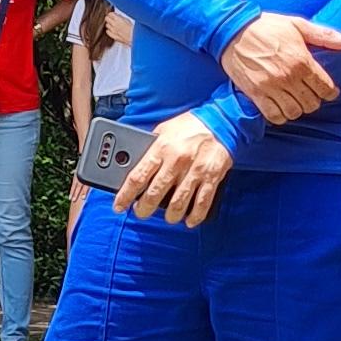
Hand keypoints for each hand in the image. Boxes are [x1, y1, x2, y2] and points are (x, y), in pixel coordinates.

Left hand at [114, 109, 233, 226]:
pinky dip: (195, 216)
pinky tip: (189, 220)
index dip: (125, 195)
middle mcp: (177, 161)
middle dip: (144, 209)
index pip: (137, 177)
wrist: (221, 120)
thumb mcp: (163, 130)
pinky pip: (202, 204)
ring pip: (178, 204)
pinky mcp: (212, 177)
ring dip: (170, 216)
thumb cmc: (189, 126)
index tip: (119, 206)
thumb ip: (150, 147)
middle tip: (141, 212)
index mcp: (161, 148)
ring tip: (166, 216)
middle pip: (154, 195)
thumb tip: (133, 164)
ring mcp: (195, 171)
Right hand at [225, 12, 340, 125]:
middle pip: (311, 103)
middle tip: (309, 93)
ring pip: (294, 112)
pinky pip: (274, 116)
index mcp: (302, 60)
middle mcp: (288, 76)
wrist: (233, 30)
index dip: (329, 92)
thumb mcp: (299, 25)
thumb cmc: (267, 26)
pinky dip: (280, 115)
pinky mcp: (255, 93)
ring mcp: (271, 86)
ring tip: (294, 100)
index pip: (325, 88)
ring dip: (297, 109)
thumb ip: (328, 36)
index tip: (326, 90)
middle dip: (313, 100)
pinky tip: (280, 106)